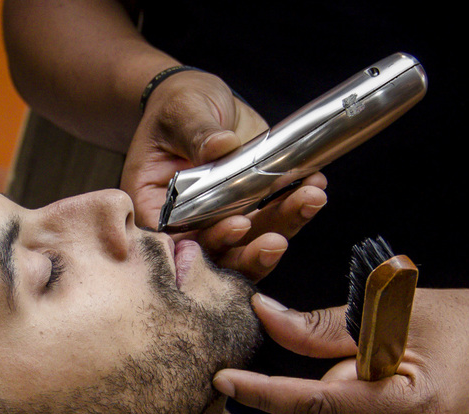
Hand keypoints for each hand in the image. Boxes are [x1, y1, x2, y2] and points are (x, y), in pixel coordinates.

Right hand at [121, 69, 327, 280]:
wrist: (203, 101)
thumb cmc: (178, 106)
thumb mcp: (182, 112)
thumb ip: (197, 133)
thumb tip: (219, 146)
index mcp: (154, 207)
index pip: (175, 241)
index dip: (206, 242)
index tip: (237, 226)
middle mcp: (187, 224)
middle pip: (216, 256)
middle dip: (250, 252)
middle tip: (277, 239)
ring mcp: (221, 221)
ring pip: (250, 245)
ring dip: (282, 229)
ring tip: (309, 200)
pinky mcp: (251, 211)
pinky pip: (273, 221)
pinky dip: (295, 210)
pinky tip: (314, 187)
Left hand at [213, 290, 468, 413]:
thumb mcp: (396, 311)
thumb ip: (322, 325)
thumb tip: (262, 314)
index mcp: (417, 408)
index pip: (318, 405)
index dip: (265, 391)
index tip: (222, 380)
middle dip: (317, 390)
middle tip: (367, 358)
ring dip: (329, 413)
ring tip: (382, 380)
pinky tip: (380, 404)